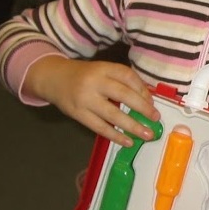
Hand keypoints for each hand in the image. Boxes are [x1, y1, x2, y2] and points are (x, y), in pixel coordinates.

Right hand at [23, 56, 160, 145]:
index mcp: (103, 68)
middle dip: (142, 108)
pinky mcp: (78, 114)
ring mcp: (85, 99)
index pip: (127, 76)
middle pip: (123, 95)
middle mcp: (94, 82)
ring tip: (147, 135)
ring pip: (113, 115)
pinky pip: (100, 127)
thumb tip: (146, 99)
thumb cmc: (84, 75)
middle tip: (155, 118)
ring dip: (132, 126)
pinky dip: (116, 136)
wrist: (53, 78)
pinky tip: (128, 141)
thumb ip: (120, 81)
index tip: (152, 101)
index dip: (142, 89)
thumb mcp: (102, 70)